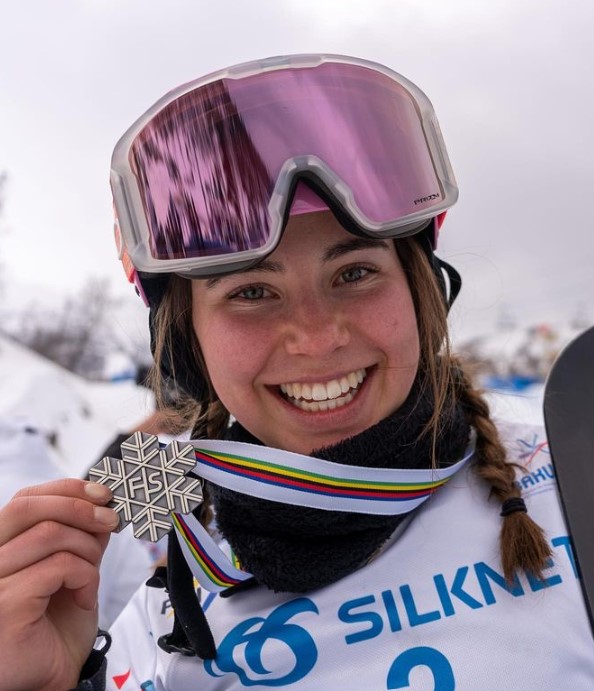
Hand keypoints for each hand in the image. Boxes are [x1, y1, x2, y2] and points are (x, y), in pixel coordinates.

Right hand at [0, 480, 118, 690]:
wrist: (52, 677)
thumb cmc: (56, 626)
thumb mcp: (73, 568)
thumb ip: (80, 536)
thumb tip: (102, 503)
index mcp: (3, 548)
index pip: (25, 499)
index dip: (66, 489)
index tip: (102, 494)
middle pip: (28, 507)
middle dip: (79, 507)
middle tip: (110, 520)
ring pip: (49, 533)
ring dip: (87, 549)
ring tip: (92, 574)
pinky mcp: (5, 604)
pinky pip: (58, 566)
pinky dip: (85, 577)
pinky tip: (85, 598)